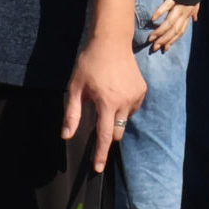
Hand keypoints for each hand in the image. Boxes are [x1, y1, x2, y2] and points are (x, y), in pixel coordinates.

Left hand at [63, 30, 146, 170]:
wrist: (112, 40)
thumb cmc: (90, 62)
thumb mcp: (76, 86)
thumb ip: (72, 113)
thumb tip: (66, 135)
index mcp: (107, 102)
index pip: (104, 136)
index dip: (101, 154)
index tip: (98, 168)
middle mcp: (124, 102)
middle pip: (117, 132)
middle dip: (108, 133)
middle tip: (97, 119)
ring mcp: (136, 95)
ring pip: (125, 119)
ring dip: (116, 117)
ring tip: (106, 98)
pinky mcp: (142, 89)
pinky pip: (133, 108)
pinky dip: (124, 107)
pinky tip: (116, 92)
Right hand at [146, 0, 196, 53]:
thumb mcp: (197, 1)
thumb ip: (195, 11)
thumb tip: (195, 19)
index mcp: (188, 14)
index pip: (180, 31)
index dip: (172, 40)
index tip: (164, 49)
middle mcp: (185, 12)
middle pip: (174, 30)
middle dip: (164, 40)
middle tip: (154, 47)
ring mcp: (180, 5)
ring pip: (170, 22)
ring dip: (160, 31)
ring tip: (151, 38)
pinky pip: (168, 5)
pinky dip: (160, 12)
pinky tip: (153, 18)